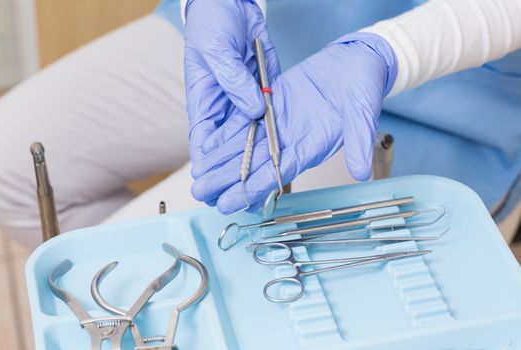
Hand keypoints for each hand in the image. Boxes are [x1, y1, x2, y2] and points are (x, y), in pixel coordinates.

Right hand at [184, 0, 279, 180]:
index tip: (213, 187)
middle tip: (234, 200)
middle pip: (226, 150)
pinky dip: (270, 140)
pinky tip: (277, 158)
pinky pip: (267, 122)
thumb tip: (253, 110)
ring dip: (252, 164)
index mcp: (203, 101)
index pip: (204, 142)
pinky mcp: (262, 94)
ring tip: (255, 189)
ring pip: (249, 141)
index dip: (208, 167)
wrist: (231, 3)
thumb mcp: (218, 51)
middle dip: (230, 176)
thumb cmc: (211, 23)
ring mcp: (244, 102)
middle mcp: (223, 108)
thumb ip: (234, 82)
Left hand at [191, 32, 397, 212]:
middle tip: (201, 192)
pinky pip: (246, 123)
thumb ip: (359, 140)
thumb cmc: (364, 86)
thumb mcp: (364, 111)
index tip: (229, 202)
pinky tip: (209, 145)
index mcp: (312, 146)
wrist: (357, 62)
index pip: (277, 173)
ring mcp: (280, 125)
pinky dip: (227, 135)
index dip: (252, 188)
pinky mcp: (272, 106)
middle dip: (227, 179)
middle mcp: (292, 140)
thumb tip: (361, 171)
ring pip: (246, 147)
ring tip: (199, 176)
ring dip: (222, 161)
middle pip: (255, 164)